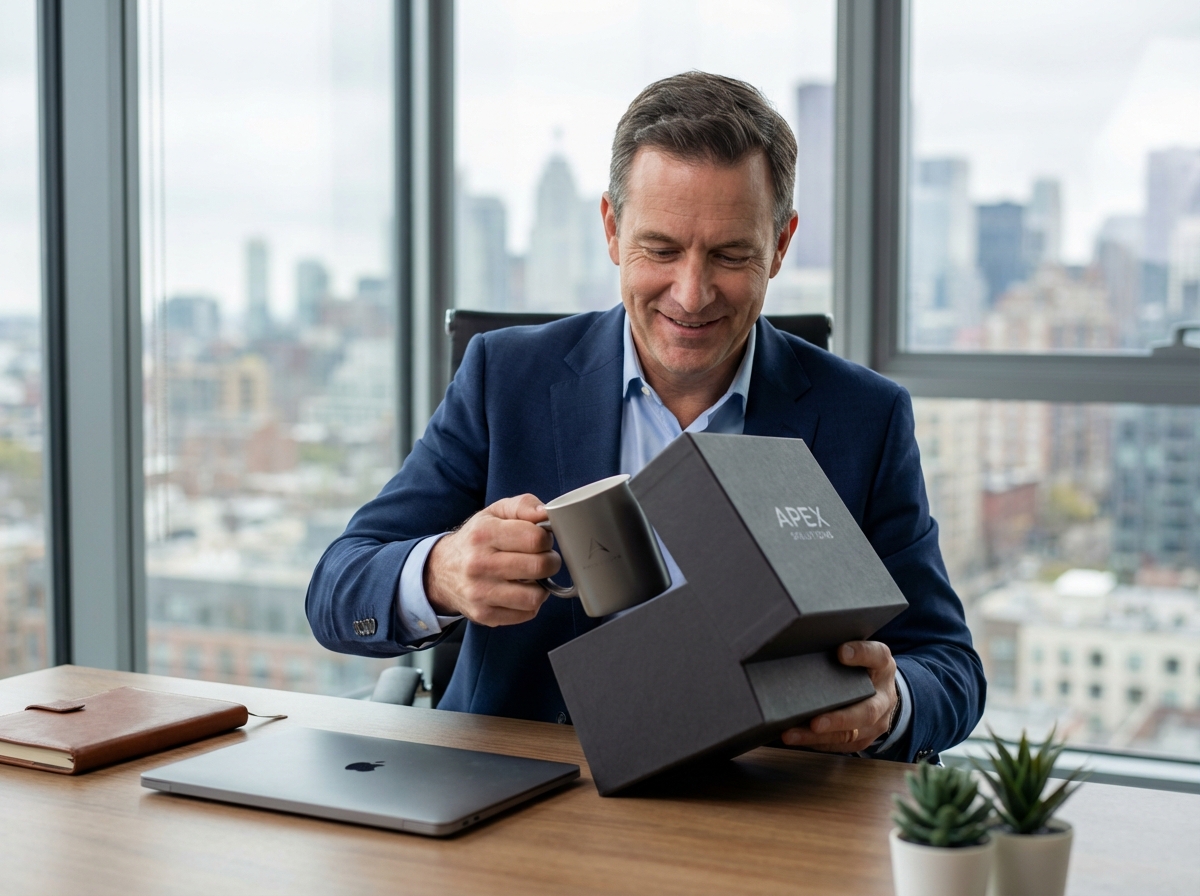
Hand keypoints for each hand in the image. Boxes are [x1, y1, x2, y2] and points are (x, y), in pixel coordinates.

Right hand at [424, 494, 561, 625]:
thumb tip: (546, 513)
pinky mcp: (484, 614)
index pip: (535, 538)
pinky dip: (530, 603)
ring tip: (533, 577)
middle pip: (539, 567)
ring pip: (535, 596)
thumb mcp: (494, 512)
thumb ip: (523, 505)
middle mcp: (479, 563)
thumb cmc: (476, 539)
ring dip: (542, 587)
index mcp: (484, 533)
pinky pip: (526, 614)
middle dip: (551, 562)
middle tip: (544, 559)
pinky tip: (520, 592)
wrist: (441, 571)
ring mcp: (480, 592)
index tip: (542, 540)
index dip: (547, 539)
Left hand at [780, 641, 897, 752]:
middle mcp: (884, 698)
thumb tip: (819, 642)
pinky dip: (817, 744)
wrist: (884, 693)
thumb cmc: (864, 668)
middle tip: (815, 722)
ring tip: (791, 734)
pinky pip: (840, 746)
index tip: (841, 651)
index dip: (861, 653)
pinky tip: (796, 739)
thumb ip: (846, 646)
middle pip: (866, 711)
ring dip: (818, 737)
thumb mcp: (860, 651)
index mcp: (883, 666)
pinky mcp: (863, 739)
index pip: (877, 656)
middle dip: (838, 719)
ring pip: (849, 735)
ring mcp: (876, 723)